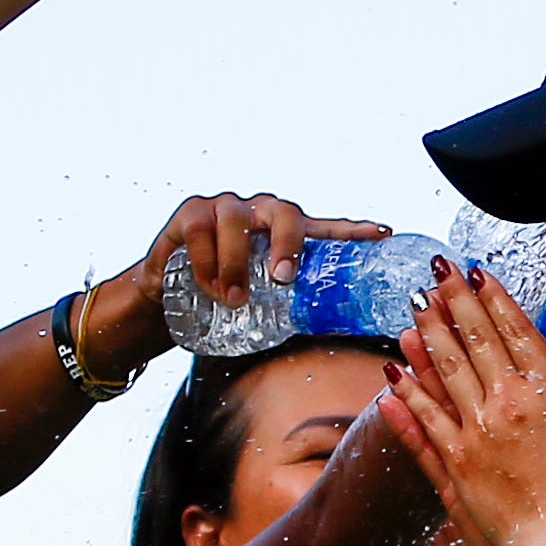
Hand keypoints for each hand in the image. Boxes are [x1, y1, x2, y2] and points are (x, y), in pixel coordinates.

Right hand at [81, 193, 390, 379]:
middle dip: (288, 243)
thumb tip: (330, 336)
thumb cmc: (220, 301)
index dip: (352, 230)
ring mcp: (224, 208)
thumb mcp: (259, 306)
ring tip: (234, 299)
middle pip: (285, 212)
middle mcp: (259, 212)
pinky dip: (205, 264)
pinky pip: (200, 232)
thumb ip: (288, 309)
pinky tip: (207, 287)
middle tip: (283, 279)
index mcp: (283, 234)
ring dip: (236, 264)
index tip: (382, 233)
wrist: (163, 299)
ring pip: (237, 222)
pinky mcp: (190, 214)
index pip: (324, 228)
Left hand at [379, 264, 545, 545]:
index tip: (476, 272)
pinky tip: (390, 375)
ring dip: (424, 336)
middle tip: (435, 271)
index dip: (492, 297)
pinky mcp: (453, 469)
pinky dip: (403, 397)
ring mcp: (474, 436)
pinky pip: (421, 425)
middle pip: (473, 341)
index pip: (514, 330)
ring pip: (442, 373)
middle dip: (452, 301)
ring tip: (411, 307)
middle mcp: (505, 405)